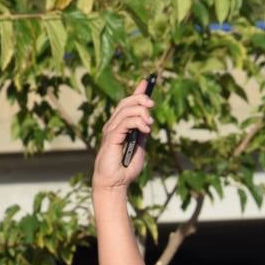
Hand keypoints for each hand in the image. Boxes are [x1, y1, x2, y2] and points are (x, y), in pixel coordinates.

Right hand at [92, 77, 154, 191]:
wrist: (115, 183)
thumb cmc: (125, 169)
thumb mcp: (138, 147)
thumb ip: (141, 133)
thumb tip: (148, 121)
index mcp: (119, 126)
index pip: (127, 104)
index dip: (137, 91)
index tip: (148, 81)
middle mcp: (113, 125)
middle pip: (126, 102)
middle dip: (141, 98)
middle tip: (153, 105)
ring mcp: (111, 131)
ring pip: (126, 110)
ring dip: (141, 112)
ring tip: (150, 124)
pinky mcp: (111, 138)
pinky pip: (125, 122)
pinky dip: (137, 122)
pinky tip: (146, 129)